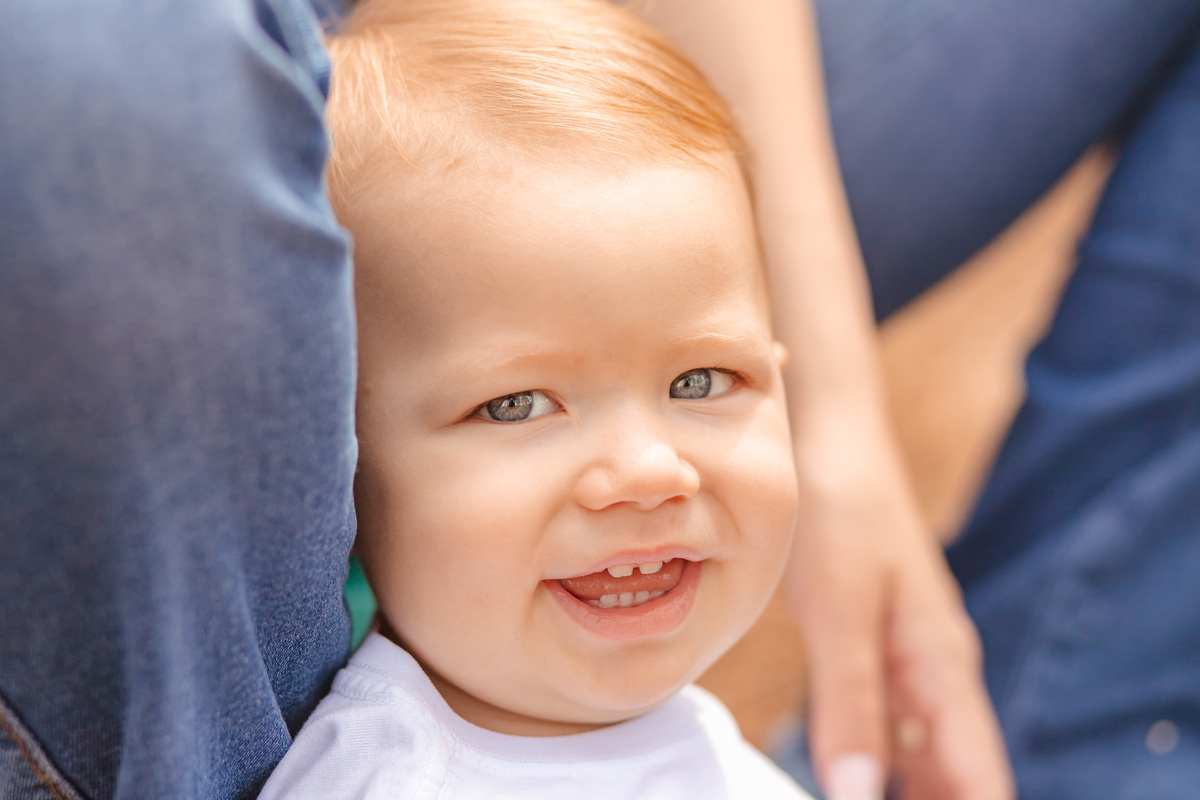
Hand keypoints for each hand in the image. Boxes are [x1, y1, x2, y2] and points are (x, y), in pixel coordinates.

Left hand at [787, 423, 1013, 799]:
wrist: (831, 444)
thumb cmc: (840, 514)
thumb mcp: (838, 612)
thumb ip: (849, 704)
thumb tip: (855, 797)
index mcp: (942, 667)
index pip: (981, 779)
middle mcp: (938, 669)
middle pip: (958, 773)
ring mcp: (911, 657)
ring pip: (924, 751)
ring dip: (909, 790)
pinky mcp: (879, 643)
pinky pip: (892, 720)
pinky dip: (881, 759)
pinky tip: (852, 775)